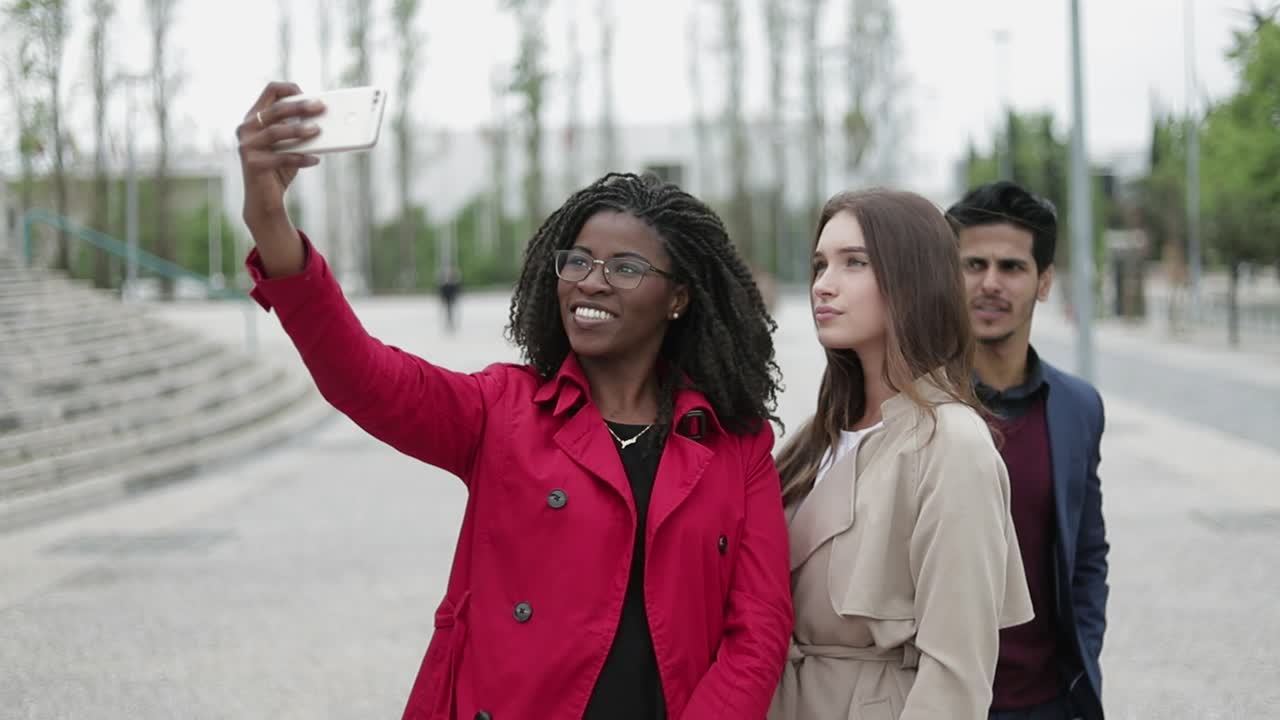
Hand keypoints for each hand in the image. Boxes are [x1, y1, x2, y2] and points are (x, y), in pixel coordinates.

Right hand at [236, 82, 324, 226]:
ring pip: (276, 132)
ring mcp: (247, 146)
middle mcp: (246, 128)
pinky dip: (300, 158)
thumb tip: (324, 117)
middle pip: (275, 109)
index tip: (309, 94)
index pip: (270, 91)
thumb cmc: (280, 167)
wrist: (264, 199)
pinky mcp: (253, 163)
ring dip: (298, 130)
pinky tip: (315, 160)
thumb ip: (297, 129)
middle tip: (320, 107)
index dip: (290, 89)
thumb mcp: (289, 144)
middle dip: (299, 107)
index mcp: (254, 117)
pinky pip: (280, 158)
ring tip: (318, 130)